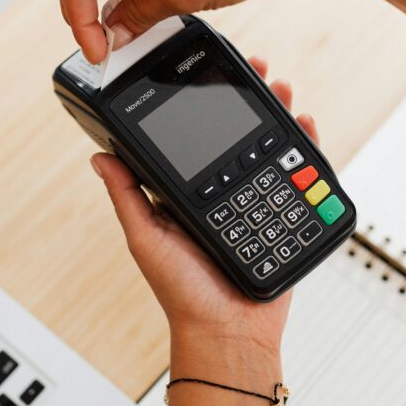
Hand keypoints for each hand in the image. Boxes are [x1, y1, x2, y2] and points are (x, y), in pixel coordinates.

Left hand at [90, 57, 318, 381]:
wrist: (228, 334)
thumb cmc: (182, 294)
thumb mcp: (145, 239)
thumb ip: (129, 197)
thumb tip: (99, 157)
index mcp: (190, 193)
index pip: (200, 139)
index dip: (207, 106)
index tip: (210, 78)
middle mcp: (224, 192)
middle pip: (241, 136)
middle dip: (251, 100)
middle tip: (259, 71)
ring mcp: (257, 202)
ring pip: (273, 149)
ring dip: (281, 115)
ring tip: (283, 89)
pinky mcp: (286, 218)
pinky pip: (299, 179)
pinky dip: (306, 151)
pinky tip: (305, 127)